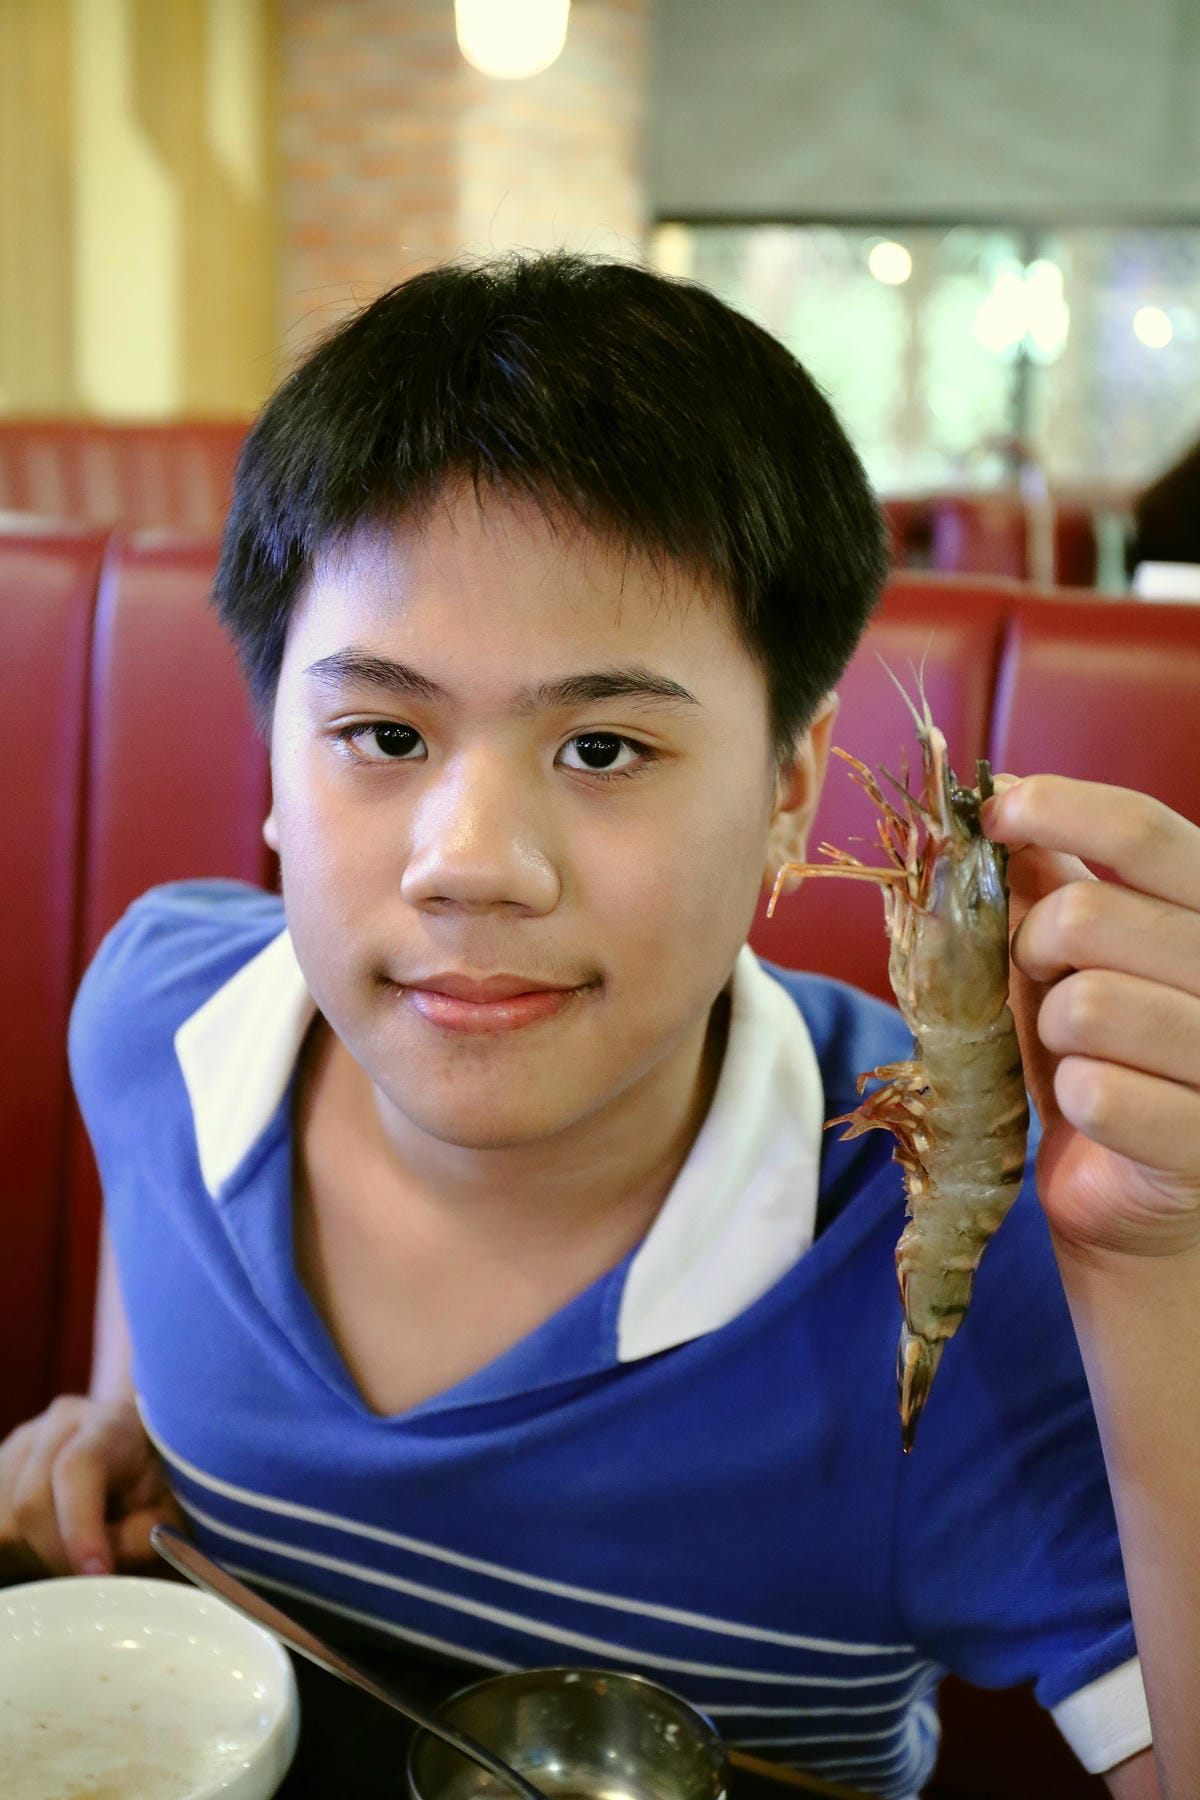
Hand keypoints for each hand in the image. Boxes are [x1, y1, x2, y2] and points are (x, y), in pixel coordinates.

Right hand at [0, 1395, 185, 1581]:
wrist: (139, 1451)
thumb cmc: (159, 1483)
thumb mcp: (172, 1507)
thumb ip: (145, 1533)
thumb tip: (103, 1565)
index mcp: (111, 1424)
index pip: (77, 1468)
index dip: (80, 1526)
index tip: (96, 1572)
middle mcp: (61, 1423)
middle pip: (31, 1500)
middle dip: (57, 1554)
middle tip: (87, 1581)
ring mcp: (24, 1441)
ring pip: (4, 1519)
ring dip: (32, 1555)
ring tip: (71, 1557)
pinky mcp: (1, 1467)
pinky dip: (15, 1551)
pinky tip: (45, 1550)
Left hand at [983, 774, 1199, 1259]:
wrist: (1133, 1190)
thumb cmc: (1102, 1053)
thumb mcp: (1066, 953)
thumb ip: (1045, 876)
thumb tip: (994, 794)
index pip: (1144, 830)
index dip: (1058, 808)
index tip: (994, 813)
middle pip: (1089, 917)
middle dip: (1032, 950)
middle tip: (1042, 983)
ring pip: (1086, 1006)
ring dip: (1051, 1033)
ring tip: (1073, 1054)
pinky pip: (1098, 1094)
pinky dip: (1072, 1100)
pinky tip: (1094, 1109)